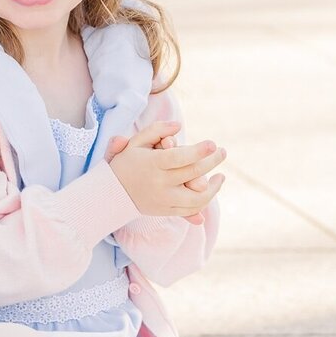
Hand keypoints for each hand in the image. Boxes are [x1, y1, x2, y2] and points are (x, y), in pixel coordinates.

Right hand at [108, 123, 225, 218]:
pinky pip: (191, 209)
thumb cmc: (128, 161)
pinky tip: (210, 188)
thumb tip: (178, 126)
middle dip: (212, 162)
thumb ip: (156, 130)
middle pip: (193, 173)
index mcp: (152, 164)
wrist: (113, 192)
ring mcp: (165, 199)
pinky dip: (204, 200)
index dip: (198, 151)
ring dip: (214, 187)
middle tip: (223, 152)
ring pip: (197, 198)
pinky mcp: (167, 210)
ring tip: (221, 177)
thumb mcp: (136, 142)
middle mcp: (160, 183)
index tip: (213, 144)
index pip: (179, 157)